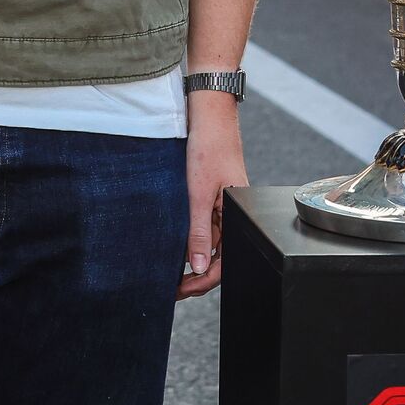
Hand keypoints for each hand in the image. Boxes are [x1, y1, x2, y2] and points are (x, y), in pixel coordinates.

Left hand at [178, 92, 246, 299]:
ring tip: (168, 269)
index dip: (201, 281)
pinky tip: (174, 242)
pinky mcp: (214, 195)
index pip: (223, 263)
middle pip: (217, 257)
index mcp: (236, 217)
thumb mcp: (198, 194)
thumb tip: (196, 267)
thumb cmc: (208, 147)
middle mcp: (232, 214)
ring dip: (191, 258)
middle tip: (171, 287)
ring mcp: (223, 205)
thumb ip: (198, 232)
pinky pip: (204, 225)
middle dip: (195, 275)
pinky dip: (190, 238)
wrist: (209, 114)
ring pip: (209, 242)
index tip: (180, 291)